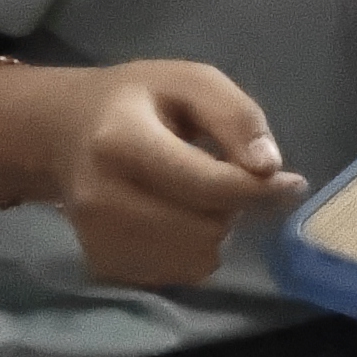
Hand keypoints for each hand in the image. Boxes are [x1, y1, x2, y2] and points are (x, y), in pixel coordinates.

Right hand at [46, 60, 306, 289]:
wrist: (64, 132)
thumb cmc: (138, 100)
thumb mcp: (191, 81)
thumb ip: (236, 117)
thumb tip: (269, 168)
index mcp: (122, 142)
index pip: (208, 185)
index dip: (259, 189)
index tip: (291, 181)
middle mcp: (101, 199)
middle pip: (205, 230)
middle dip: (234, 208)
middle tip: (227, 179)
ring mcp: (97, 239)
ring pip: (195, 261)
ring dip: (215, 232)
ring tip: (198, 197)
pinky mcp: (102, 266)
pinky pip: (176, 275)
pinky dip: (192, 251)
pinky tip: (178, 218)